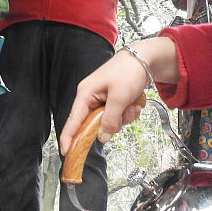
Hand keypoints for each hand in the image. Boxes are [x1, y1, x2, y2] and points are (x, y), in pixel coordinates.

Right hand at [59, 37, 178, 151]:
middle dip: (113, 122)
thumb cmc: (128, 71)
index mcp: (86, 94)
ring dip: (124, 116)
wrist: (145, 59)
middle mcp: (92, 98)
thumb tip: (102, 138)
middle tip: (124, 111)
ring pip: (110, 122)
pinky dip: (129, 111)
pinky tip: (134, 101)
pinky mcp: (114, 101)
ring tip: (131, 102)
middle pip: (95, 124)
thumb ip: (110, 120)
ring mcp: (103, 100)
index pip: (73, 120)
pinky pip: (119, 116)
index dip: (68, 137)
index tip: (65, 151)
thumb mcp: (119, 97)